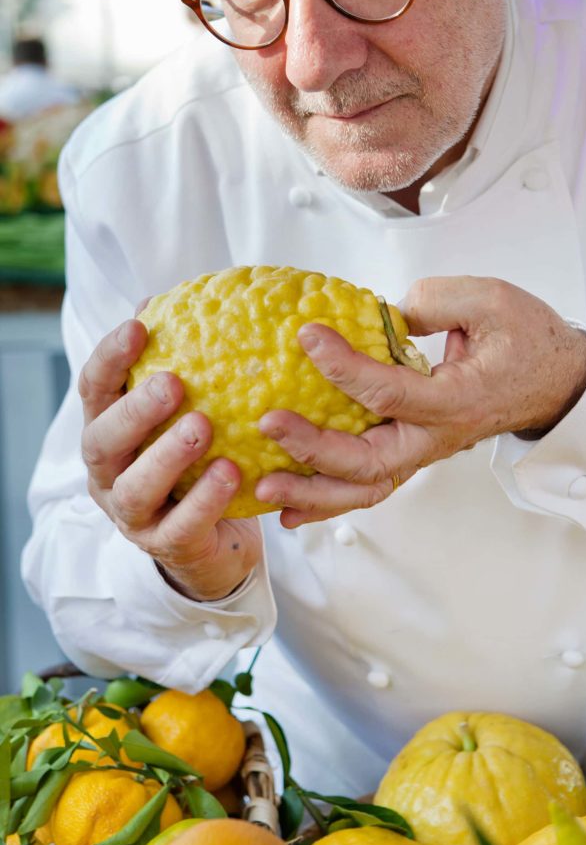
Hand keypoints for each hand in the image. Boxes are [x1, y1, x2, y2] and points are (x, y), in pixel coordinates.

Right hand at [79, 317, 262, 600]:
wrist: (210, 543)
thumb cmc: (194, 463)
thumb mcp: (185, 412)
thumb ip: (178, 363)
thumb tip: (172, 298)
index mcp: (109, 431)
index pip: (95, 390)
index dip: (111, 358)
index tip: (138, 327)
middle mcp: (111, 472)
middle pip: (103, 440)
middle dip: (135, 410)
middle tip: (173, 383)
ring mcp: (133, 515)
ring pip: (136, 488)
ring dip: (167, 456)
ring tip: (203, 428)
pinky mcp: (166, 546)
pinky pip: (181, 526)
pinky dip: (205, 500)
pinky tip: (231, 473)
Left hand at [256, 276, 585, 526]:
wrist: (556, 380)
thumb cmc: (527, 340)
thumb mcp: (490, 301)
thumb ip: (433, 301)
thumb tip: (377, 314)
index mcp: (458, 399)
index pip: (390, 392)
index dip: (344, 365)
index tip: (308, 334)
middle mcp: (438, 436)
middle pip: (370, 461)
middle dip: (313, 449)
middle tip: (269, 424)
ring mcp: (425, 451)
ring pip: (367, 488)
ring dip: (314, 494)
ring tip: (265, 488)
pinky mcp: (414, 452)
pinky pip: (370, 485)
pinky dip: (329, 501)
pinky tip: (290, 508)